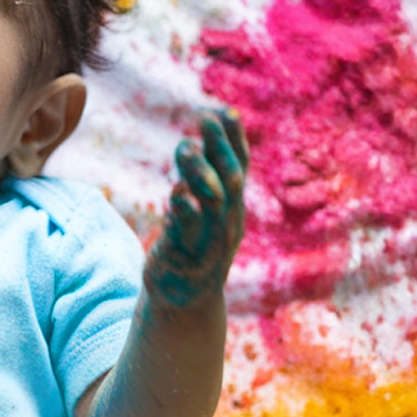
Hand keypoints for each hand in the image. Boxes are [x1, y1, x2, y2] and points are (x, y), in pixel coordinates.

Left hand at [144, 109, 247, 308]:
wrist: (183, 305)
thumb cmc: (189, 252)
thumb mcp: (202, 217)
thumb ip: (200, 186)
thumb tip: (195, 147)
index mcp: (232, 210)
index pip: (240, 168)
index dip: (235, 140)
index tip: (227, 111)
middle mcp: (226, 223)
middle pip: (231, 179)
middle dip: (221, 146)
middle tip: (206, 116)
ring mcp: (209, 240)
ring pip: (212, 201)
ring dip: (201, 170)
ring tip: (186, 146)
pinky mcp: (186, 257)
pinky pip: (189, 230)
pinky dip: (185, 208)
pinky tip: (176, 190)